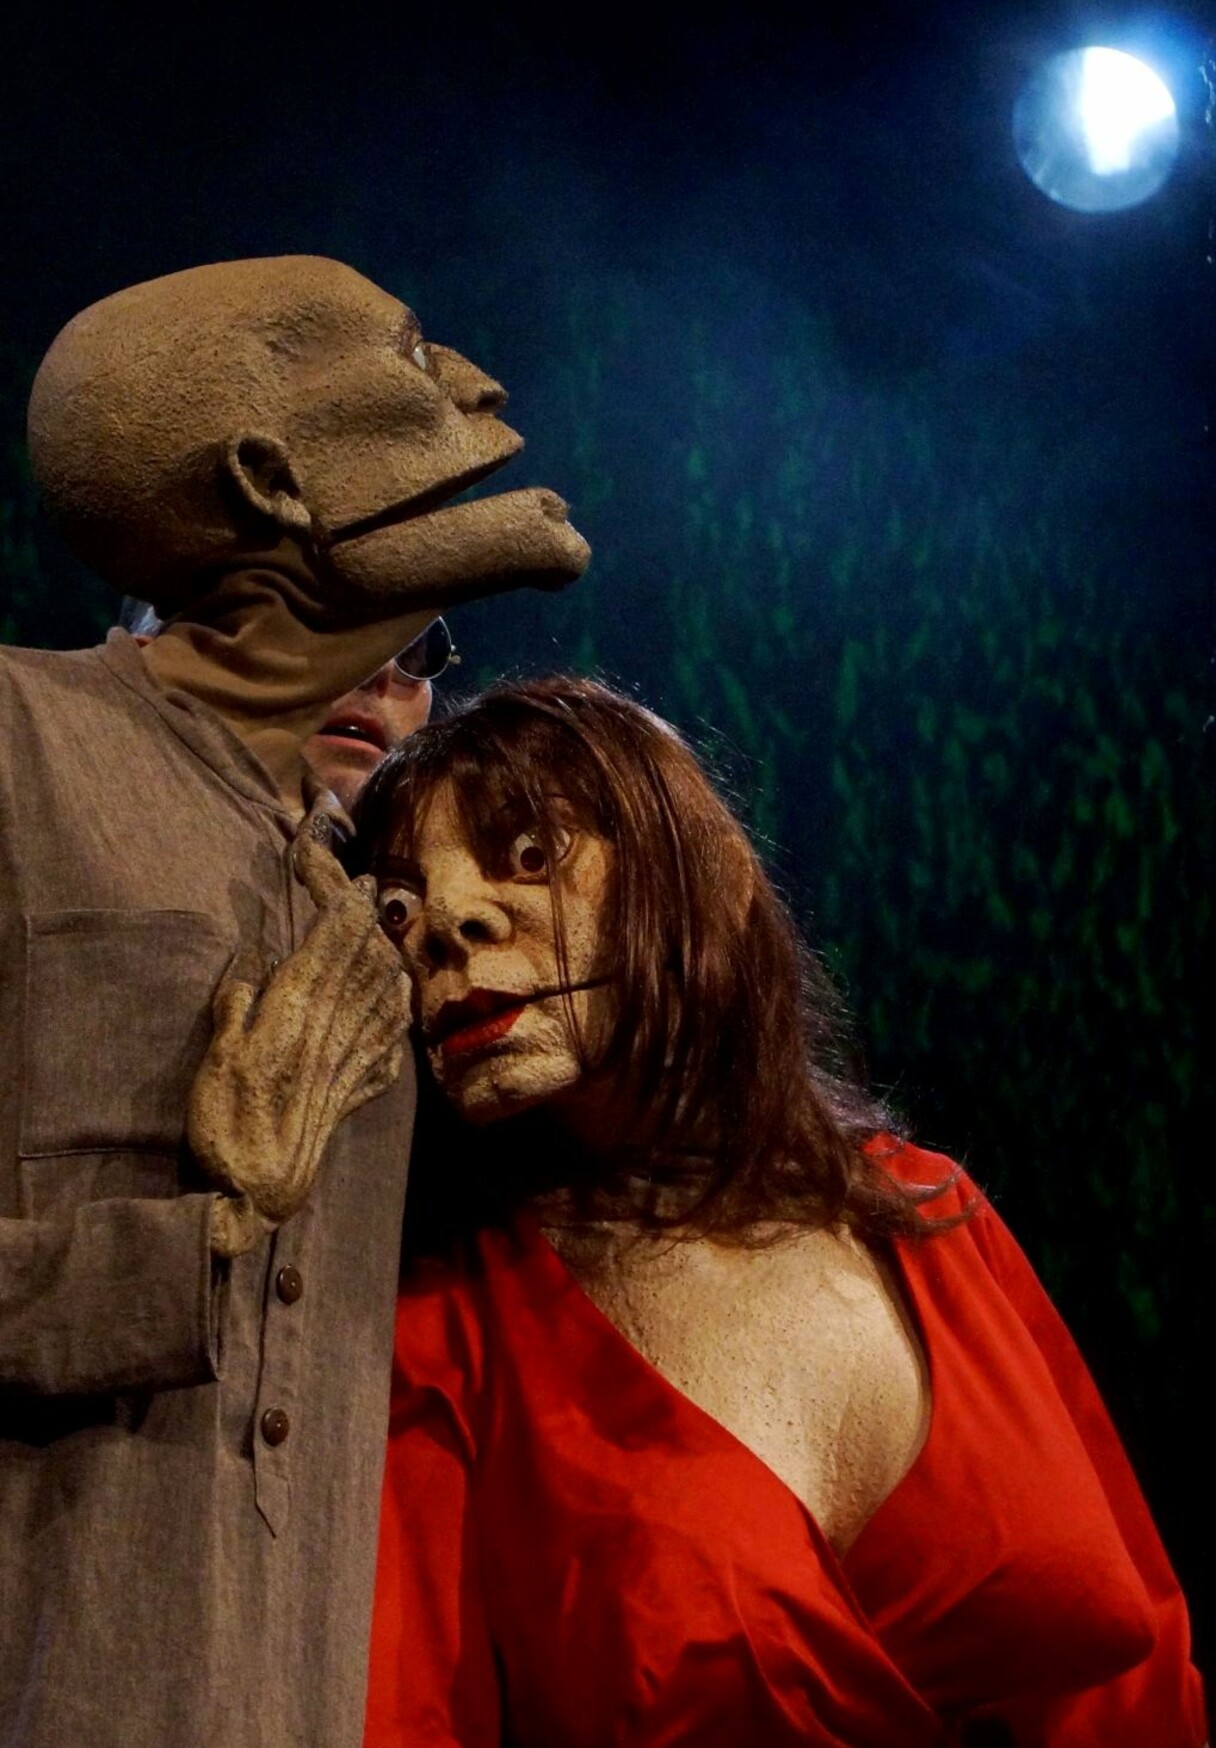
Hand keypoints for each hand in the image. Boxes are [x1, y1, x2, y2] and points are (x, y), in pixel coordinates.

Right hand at [190, 830, 410, 1257]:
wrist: (260, 1188)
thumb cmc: (227, 1119)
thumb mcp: (221, 1050)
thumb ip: (241, 996)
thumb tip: (256, 950)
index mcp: (300, 1008)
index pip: (332, 935)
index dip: (339, 897)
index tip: (342, 871)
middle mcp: (338, 1024)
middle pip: (364, 953)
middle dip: (362, 916)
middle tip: (357, 888)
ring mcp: (359, 1054)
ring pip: (383, 985)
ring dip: (380, 950)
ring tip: (374, 926)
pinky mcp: (364, 1083)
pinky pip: (392, 1029)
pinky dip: (394, 1001)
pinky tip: (393, 989)